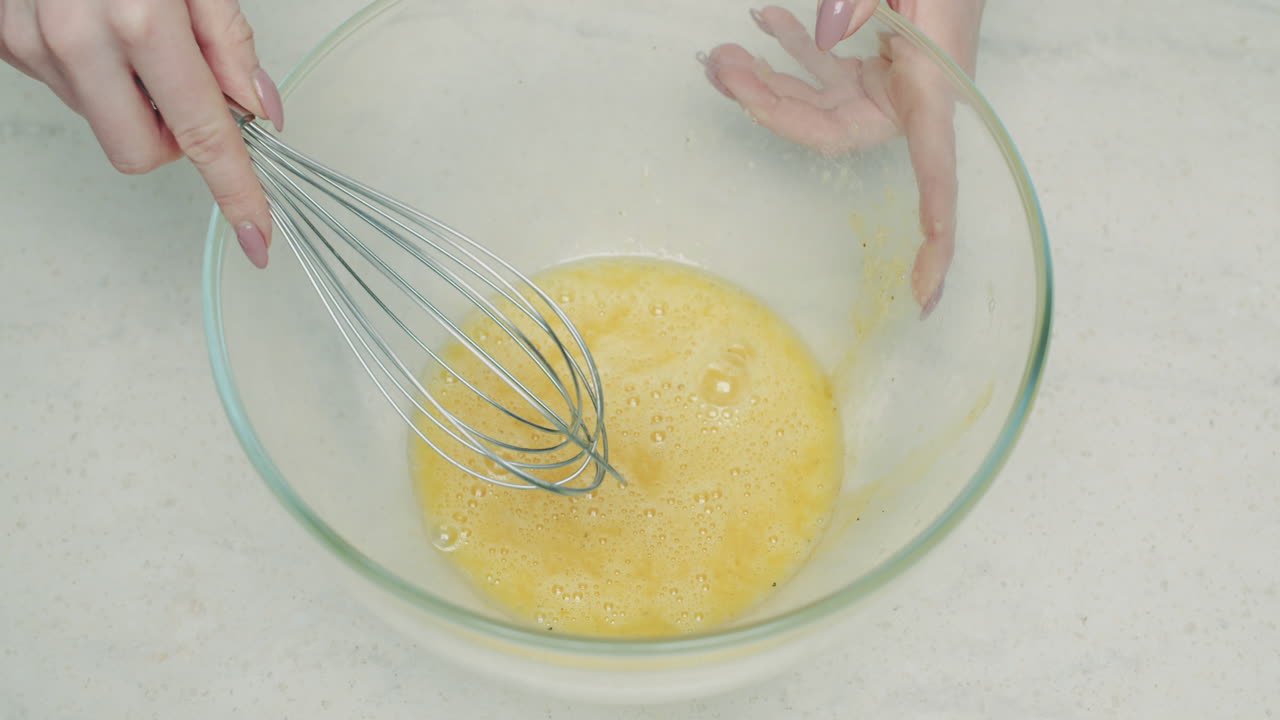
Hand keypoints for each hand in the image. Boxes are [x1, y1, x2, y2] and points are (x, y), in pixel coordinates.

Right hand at [0, 0, 284, 267]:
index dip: (236, 190)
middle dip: (173, 139)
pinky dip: (93, 72)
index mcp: (137, 19)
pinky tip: (92, 22)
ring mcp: (29, 44)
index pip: (202, 135)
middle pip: (140, 154)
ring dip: (132, 97)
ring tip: (133, 30)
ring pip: (101, 122)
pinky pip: (66, 88)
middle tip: (187, 87)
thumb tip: (259, 111)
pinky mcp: (3, 43)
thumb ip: (229, 43)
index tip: (258, 234)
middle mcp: (75, 39)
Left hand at [702, 0, 984, 315]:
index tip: (926, 291)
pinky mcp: (877, 67)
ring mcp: (890, 86)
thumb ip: (870, 1)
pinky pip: (827, 71)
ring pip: (817, 101)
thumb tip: (824, 32)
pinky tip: (766, 25)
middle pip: (832, 130)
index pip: (936, 172)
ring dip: (768, 78)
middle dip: (770, 106)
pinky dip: (795, 49)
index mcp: (936, 91)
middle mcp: (912, 100)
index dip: (934, 232)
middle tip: (723, 68)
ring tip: (725, 52)